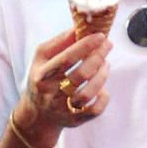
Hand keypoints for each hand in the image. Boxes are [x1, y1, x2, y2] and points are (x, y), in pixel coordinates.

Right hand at [12, 28, 112, 147]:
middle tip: (108, 45)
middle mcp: (51, 94)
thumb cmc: (43, 78)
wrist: (38, 114)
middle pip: (81, 75)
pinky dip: (103, 97)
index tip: (100, 36)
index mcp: (41, 76)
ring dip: (102, 76)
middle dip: (98, 57)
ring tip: (106, 64)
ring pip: (89, 93)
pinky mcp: (74, 120)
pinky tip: (102, 87)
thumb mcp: (42, 58)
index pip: (66, 58)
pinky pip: (95, 110)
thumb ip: (60, 41)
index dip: (86, 46)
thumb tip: (80, 27)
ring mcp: (63, 109)